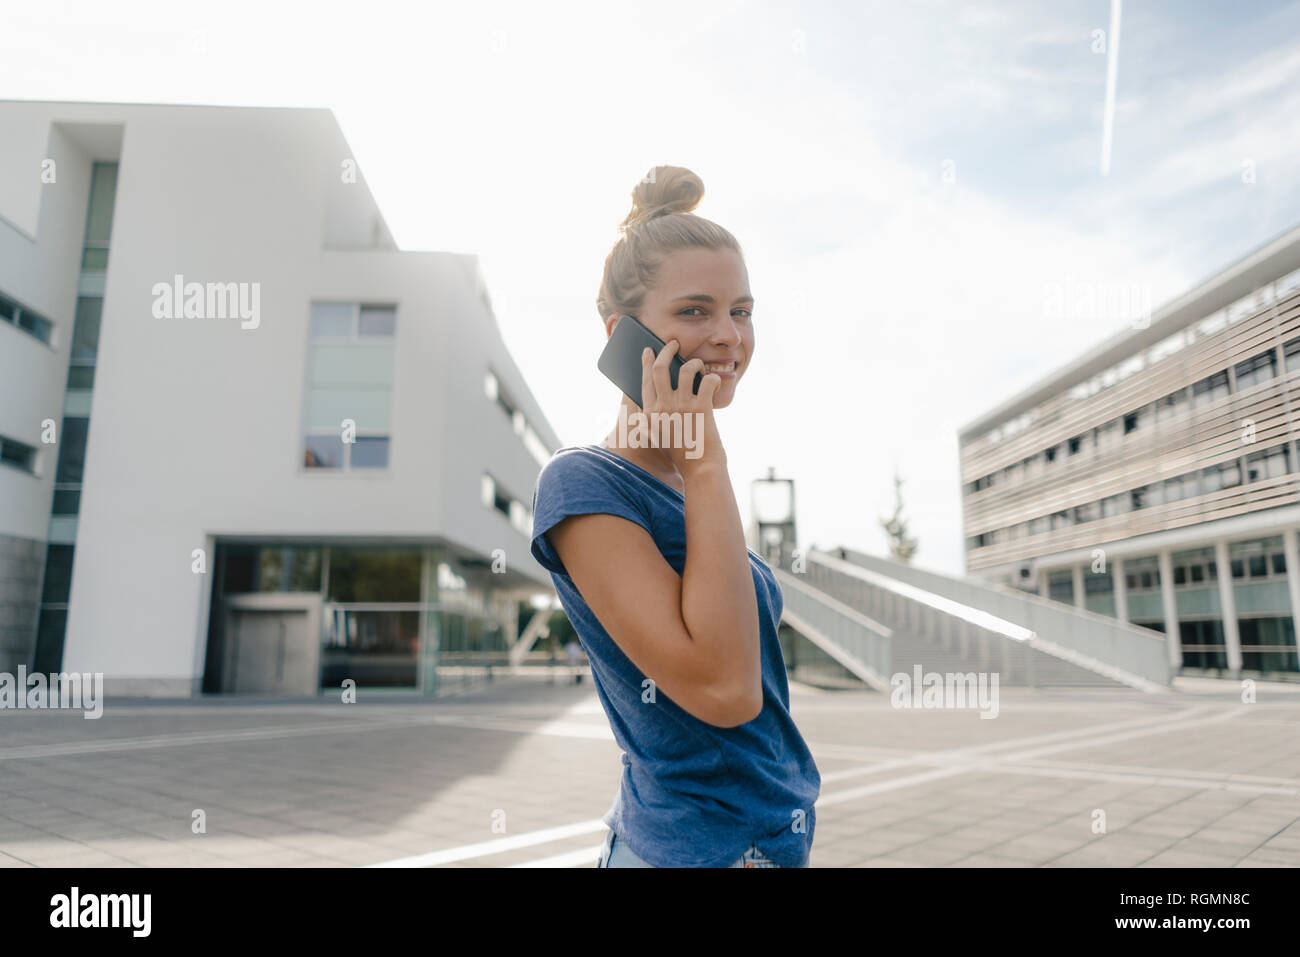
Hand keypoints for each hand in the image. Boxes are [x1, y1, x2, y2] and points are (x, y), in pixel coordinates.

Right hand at [639, 339, 725, 474]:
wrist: (700, 468)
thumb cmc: (682, 453)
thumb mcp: (659, 435)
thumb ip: (656, 414)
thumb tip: (660, 388)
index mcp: (650, 413)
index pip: (645, 380)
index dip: (647, 362)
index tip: (649, 350)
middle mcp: (663, 407)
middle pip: (661, 368)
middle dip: (667, 350)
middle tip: (674, 343)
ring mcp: (682, 406)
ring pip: (687, 369)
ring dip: (695, 364)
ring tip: (699, 366)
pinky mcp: (702, 408)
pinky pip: (708, 380)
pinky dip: (714, 378)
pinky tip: (715, 384)